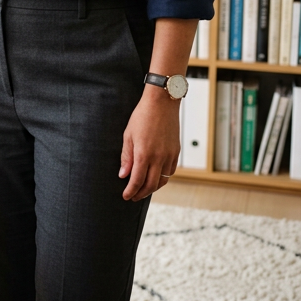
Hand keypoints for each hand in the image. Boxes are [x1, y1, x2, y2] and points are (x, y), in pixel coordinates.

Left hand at [119, 86, 180, 200]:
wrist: (162, 103)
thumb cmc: (142, 116)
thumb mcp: (128, 135)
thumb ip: (126, 157)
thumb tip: (123, 175)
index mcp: (144, 154)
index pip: (137, 180)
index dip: (131, 191)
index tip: (125, 196)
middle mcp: (159, 157)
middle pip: (151, 185)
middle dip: (141, 193)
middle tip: (133, 197)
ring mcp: (169, 155)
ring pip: (162, 180)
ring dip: (152, 188)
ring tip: (143, 190)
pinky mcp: (176, 152)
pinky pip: (170, 171)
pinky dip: (162, 178)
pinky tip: (155, 177)